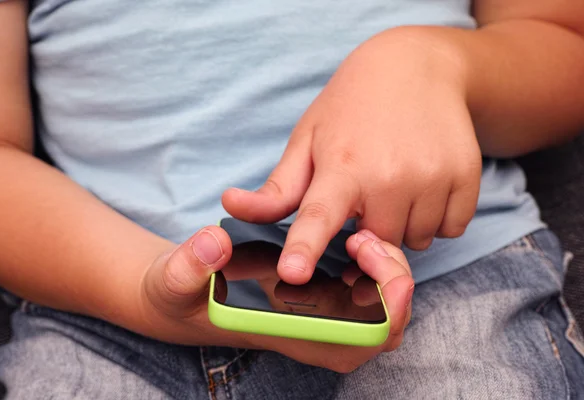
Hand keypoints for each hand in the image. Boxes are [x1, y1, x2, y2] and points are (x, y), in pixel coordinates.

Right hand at [133, 226, 412, 372]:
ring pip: (382, 305)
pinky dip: (375, 263)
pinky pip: (368, 287)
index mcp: (287, 337)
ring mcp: (319, 316)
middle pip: (384, 325)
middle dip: (391, 282)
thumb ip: (188, 265)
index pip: (356, 345)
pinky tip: (354, 235)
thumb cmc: (183, 294)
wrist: (185, 293)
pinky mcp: (319, 296)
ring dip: (386, 269)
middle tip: (363, 240)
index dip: (386, 314)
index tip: (387, 274)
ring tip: (359, 235)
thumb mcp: (174, 280)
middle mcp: (312, 334)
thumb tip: (214, 243)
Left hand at [223, 29, 481, 283]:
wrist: (417, 68)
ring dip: (404, 224)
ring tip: (397, 180)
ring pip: (416, 241)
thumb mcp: (308, 140)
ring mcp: (432, 177)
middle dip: (369, 230)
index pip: (317, 217)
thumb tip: (231, 206)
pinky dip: (436, 216)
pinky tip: (424, 182)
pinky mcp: (466, 177)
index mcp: (342, 166)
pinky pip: (450, 228)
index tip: (293, 273)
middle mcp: (389, 175)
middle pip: (376, 245)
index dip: (304, 247)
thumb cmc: (351, 108)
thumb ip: (277, 188)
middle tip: (368, 189)